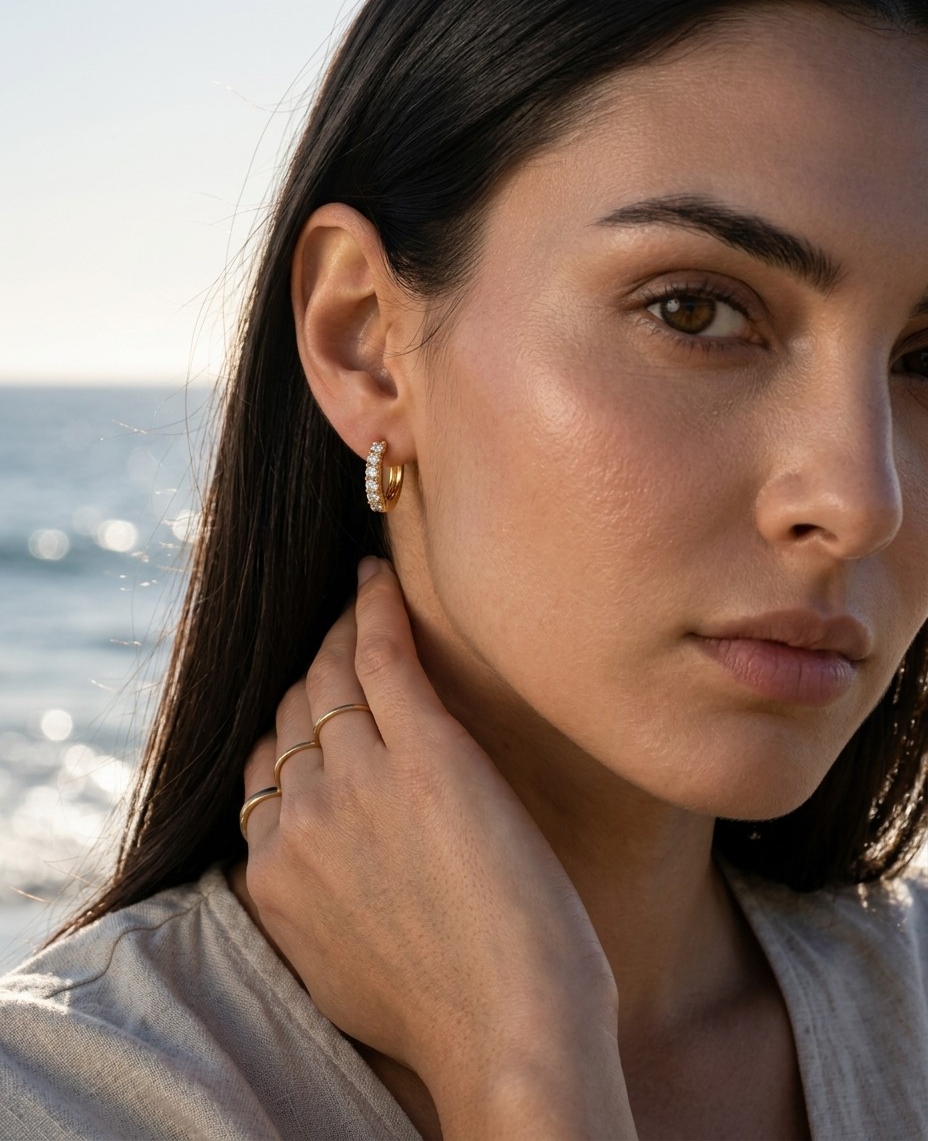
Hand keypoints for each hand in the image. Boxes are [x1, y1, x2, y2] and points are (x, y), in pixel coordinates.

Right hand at [243, 557, 635, 1138]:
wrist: (506, 1035)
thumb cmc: (444, 1015)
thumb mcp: (334, 968)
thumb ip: (304, 907)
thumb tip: (302, 873)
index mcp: (272, 872)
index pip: (264, 770)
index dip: (289, 731)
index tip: (313, 707)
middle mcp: (300, 815)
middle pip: (292, 715)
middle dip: (308, 673)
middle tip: (335, 637)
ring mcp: (357, 779)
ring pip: (330, 677)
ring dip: (339, 630)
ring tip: (358, 600)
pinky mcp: (426, 754)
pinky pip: (382, 656)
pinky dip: (374, 608)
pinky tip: (377, 577)